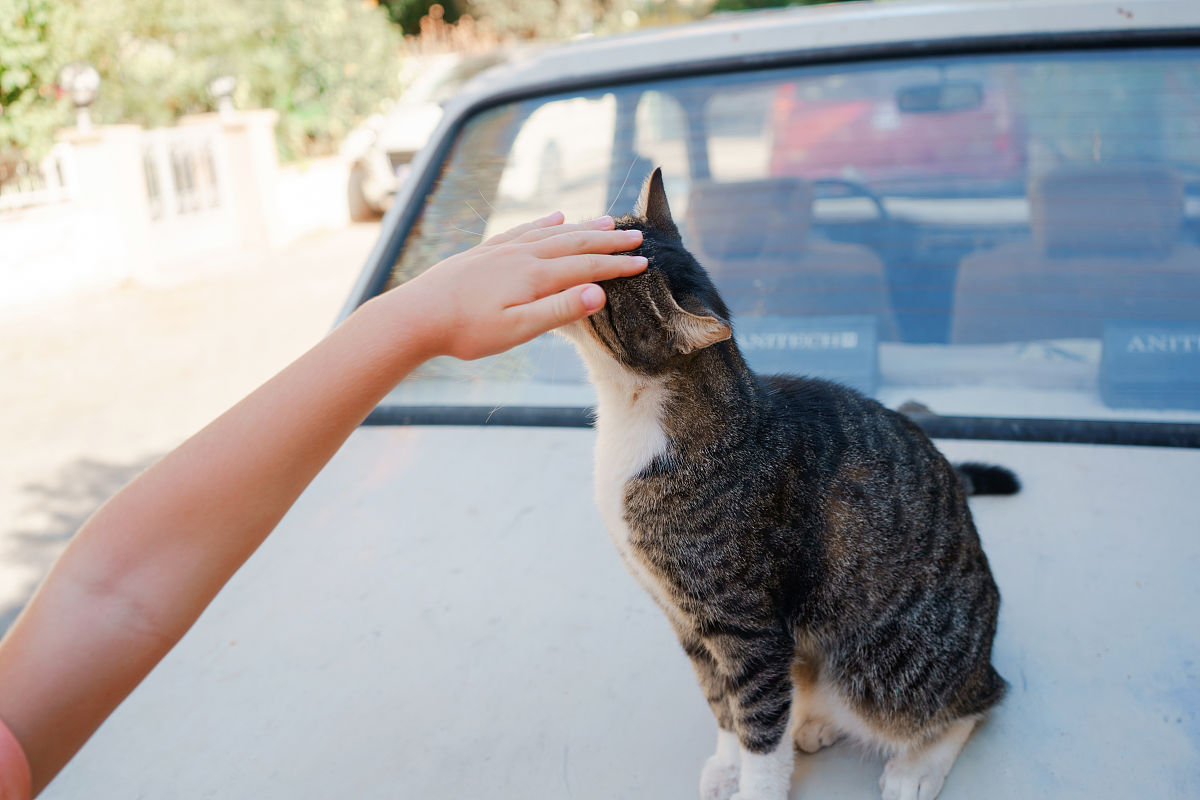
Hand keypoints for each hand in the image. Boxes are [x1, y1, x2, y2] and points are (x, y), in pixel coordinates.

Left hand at [387, 211, 646, 360]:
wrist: (416, 314)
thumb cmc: (466, 331)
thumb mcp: (516, 329)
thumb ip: (558, 310)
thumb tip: (599, 293)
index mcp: (534, 276)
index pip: (586, 266)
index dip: (617, 265)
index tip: (645, 264)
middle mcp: (522, 255)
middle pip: (575, 242)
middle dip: (609, 240)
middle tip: (638, 236)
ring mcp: (504, 250)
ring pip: (553, 232)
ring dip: (584, 227)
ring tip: (607, 221)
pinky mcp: (487, 251)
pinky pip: (525, 230)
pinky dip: (546, 223)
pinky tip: (555, 218)